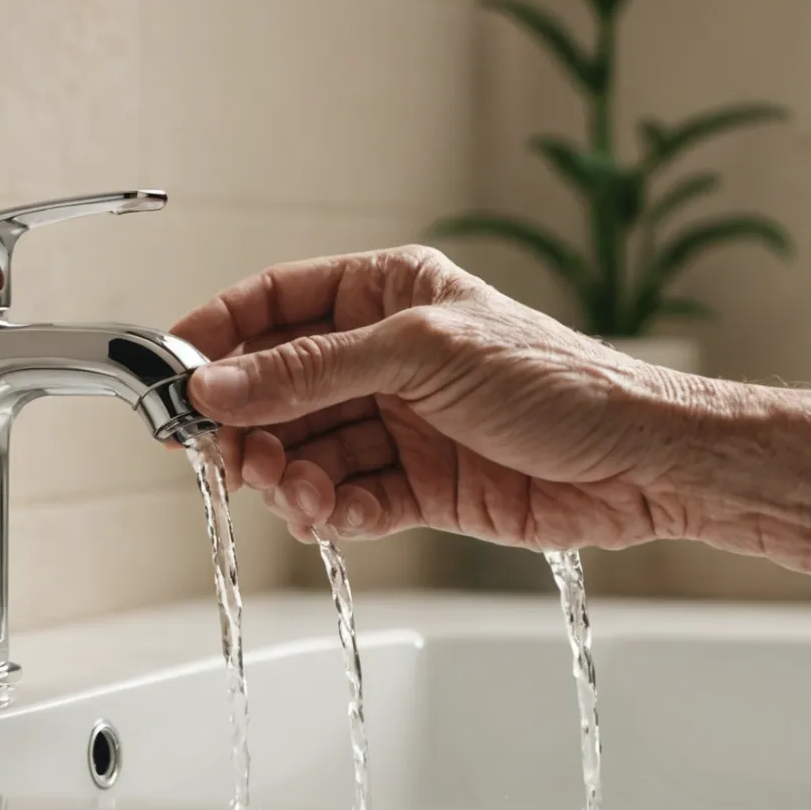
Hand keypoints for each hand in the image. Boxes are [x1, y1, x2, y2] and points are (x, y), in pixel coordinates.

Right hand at [170, 246, 693, 549]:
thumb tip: (217, 384)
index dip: (219, 333)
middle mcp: (387, 356)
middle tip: (230, 457)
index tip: (172, 373)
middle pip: (279, 386)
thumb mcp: (421, 357)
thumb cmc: (557, 381)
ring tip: (294, 494)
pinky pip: (346, 498)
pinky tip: (331, 517)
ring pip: (306, 450)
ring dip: (287, 477)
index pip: (276, 301)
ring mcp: (400, 423)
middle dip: (249, 424)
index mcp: (389, 293)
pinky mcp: (419, 486)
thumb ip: (311, 372)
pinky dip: (329, 512)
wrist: (638, 463)